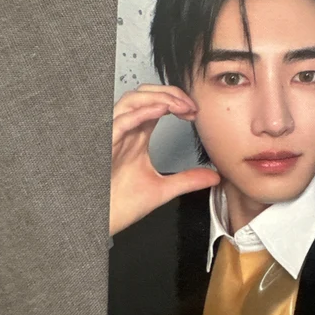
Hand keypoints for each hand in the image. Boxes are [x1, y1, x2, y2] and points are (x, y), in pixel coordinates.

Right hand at [109, 84, 219, 235]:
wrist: (101, 221)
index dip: (176, 101)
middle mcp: (125, 131)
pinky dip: (142, 111)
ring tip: (180, 106)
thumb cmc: (120, 203)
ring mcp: (114, 135)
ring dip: (158, 97)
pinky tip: (161, 110)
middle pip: (144, 94)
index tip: (194, 112)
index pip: (155, 104)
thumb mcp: (163, 189)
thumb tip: (214, 177)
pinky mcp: (106, 145)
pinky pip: (121, 120)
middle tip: (190, 106)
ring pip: (132, 100)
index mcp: (136, 136)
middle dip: (169, 93)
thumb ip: (188, 180)